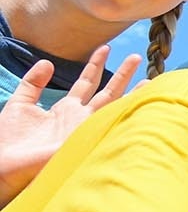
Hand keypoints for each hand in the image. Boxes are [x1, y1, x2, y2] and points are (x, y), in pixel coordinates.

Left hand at [0, 46, 140, 205]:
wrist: (5, 163)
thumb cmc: (10, 138)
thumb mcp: (20, 103)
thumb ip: (33, 83)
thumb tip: (47, 62)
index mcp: (65, 109)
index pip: (86, 83)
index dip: (96, 65)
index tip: (105, 48)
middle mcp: (80, 118)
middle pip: (107, 92)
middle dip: (122, 74)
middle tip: (137, 57)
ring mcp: (86, 128)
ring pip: (114, 106)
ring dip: (132, 92)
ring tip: (150, 79)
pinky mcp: (86, 139)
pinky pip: (110, 124)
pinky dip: (126, 115)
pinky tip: (141, 107)